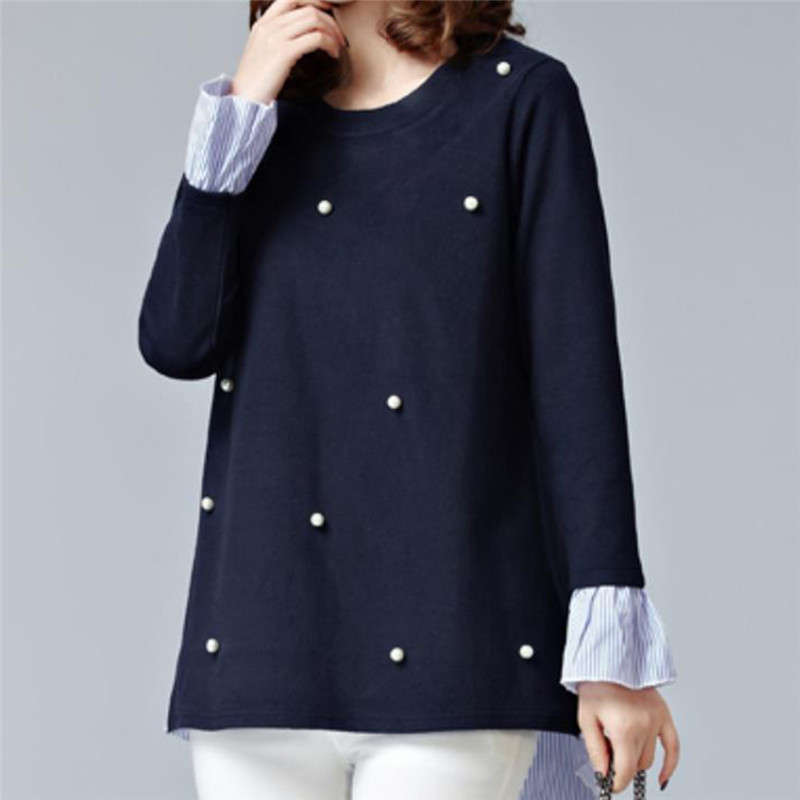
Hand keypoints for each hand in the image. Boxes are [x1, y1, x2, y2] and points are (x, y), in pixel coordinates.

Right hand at [231, 0, 347, 105]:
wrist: (244, 99)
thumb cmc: (256, 82)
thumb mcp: (263, 52)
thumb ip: (277, 39)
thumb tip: (299, 38)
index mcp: (263, 23)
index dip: (314, 1)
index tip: (328, 13)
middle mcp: (269, 25)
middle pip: (308, 8)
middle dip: (330, 21)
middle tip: (340, 38)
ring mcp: (275, 37)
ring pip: (314, 20)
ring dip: (332, 32)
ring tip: (338, 47)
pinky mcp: (284, 53)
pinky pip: (316, 38)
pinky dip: (330, 44)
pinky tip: (333, 55)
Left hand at [577, 681, 679, 792]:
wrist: (609, 659)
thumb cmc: (595, 684)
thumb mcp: (586, 718)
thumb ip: (595, 749)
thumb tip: (602, 773)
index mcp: (624, 727)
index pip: (624, 771)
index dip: (615, 782)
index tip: (609, 785)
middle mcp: (644, 726)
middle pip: (636, 764)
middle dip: (622, 766)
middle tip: (608, 758)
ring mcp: (657, 720)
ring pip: (649, 757)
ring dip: (636, 759)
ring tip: (620, 745)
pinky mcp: (663, 714)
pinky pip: (673, 746)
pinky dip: (670, 764)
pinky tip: (663, 778)